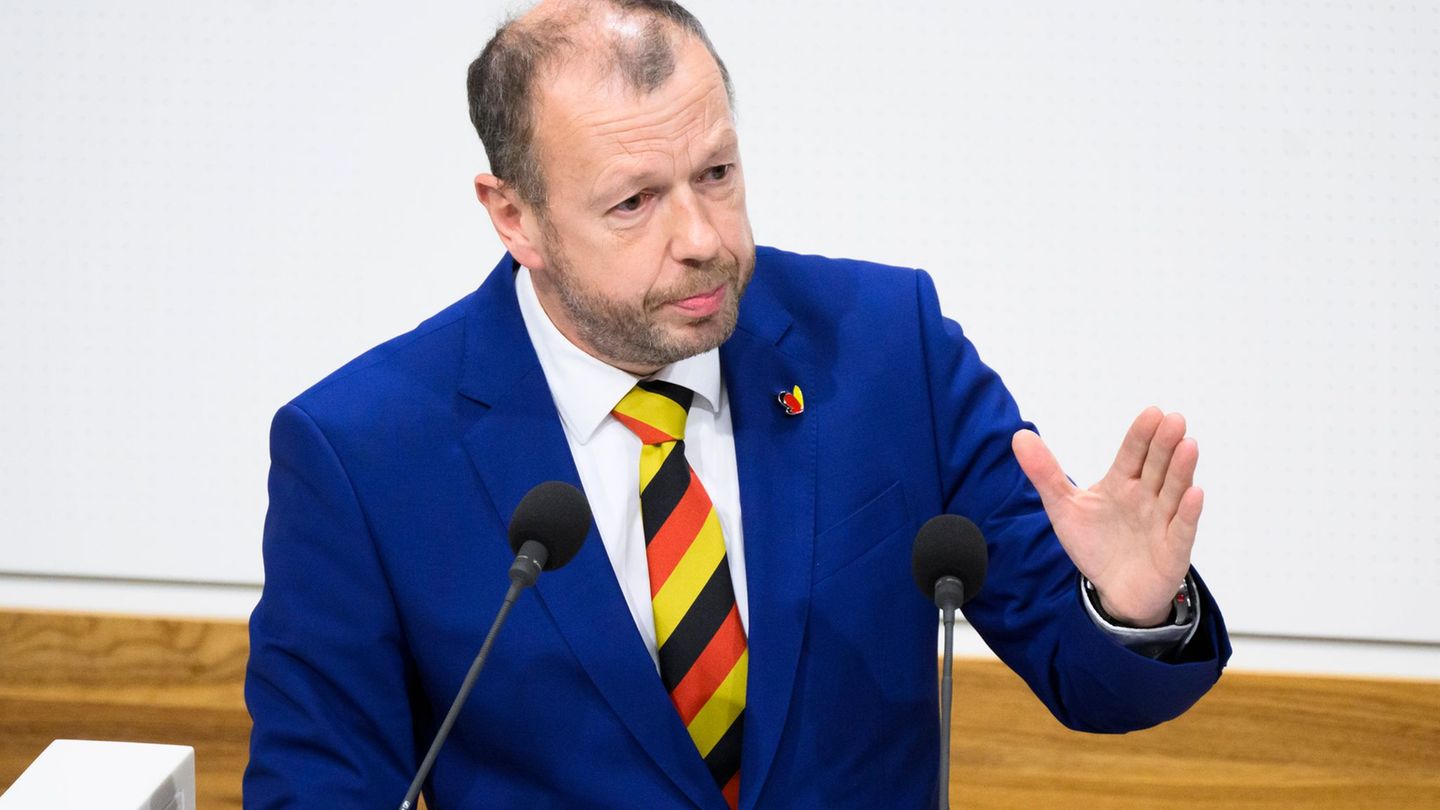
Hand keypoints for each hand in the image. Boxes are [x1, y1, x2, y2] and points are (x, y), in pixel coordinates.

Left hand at [1011, 407, 1201, 626]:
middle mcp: (1146, 497)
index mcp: (1122, 483)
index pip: (1133, 454)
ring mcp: (1162, 522)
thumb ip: (1045, 473)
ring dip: (1182, 470)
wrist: (1114, 590)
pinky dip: (1188, 512)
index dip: (1141, 435)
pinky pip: (1182, 529)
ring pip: (1174, 491)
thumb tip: (1019, 436)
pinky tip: (1194, 494)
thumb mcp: (1064, 507)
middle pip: (1157, 466)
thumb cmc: (1094, 543)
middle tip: (1175, 420)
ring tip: (1188, 445)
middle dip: (1165, 444)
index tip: (1152, 412)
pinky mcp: (1173, 550)